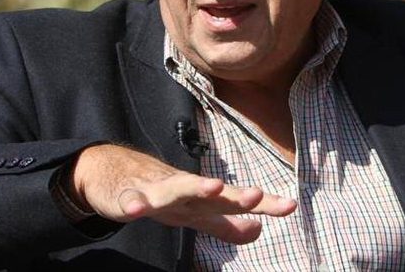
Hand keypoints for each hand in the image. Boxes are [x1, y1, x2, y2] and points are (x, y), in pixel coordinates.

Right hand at [69, 144, 296, 243]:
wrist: (114, 174)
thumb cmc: (163, 193)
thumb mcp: (197, 214)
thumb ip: (227, 225)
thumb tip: (259, 230)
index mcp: (202, 199)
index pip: (237, 202)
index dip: (264, 204)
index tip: (291, 206)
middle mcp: (185, 191)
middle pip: (213, 194)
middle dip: (234, 195)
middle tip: (256, 195)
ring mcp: (156, 192)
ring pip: (176, 189)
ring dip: (194, 186)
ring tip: (213, 186)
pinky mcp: (128, 197)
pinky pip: (130, 201)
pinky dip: (133, 203)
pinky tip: (136, 209)